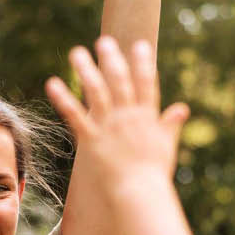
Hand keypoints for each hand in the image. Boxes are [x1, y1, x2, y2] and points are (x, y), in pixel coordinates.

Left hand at [46, 36, 188, 198]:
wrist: (139, 194)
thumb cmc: (154, 174)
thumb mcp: (167, 146)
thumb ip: (171, 124)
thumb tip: (182, 108)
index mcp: (147, 117)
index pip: (146, 84)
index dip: (143, 63)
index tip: (139, 44)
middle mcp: (128, 117)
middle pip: (119, 82)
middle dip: (112, 60)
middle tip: (104, 40)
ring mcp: (109, 127)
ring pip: (96, 92)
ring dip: (86, 70)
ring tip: (76, 52)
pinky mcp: (92, 139)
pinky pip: (75, 115)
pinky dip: (64, 98)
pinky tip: (53, 83)